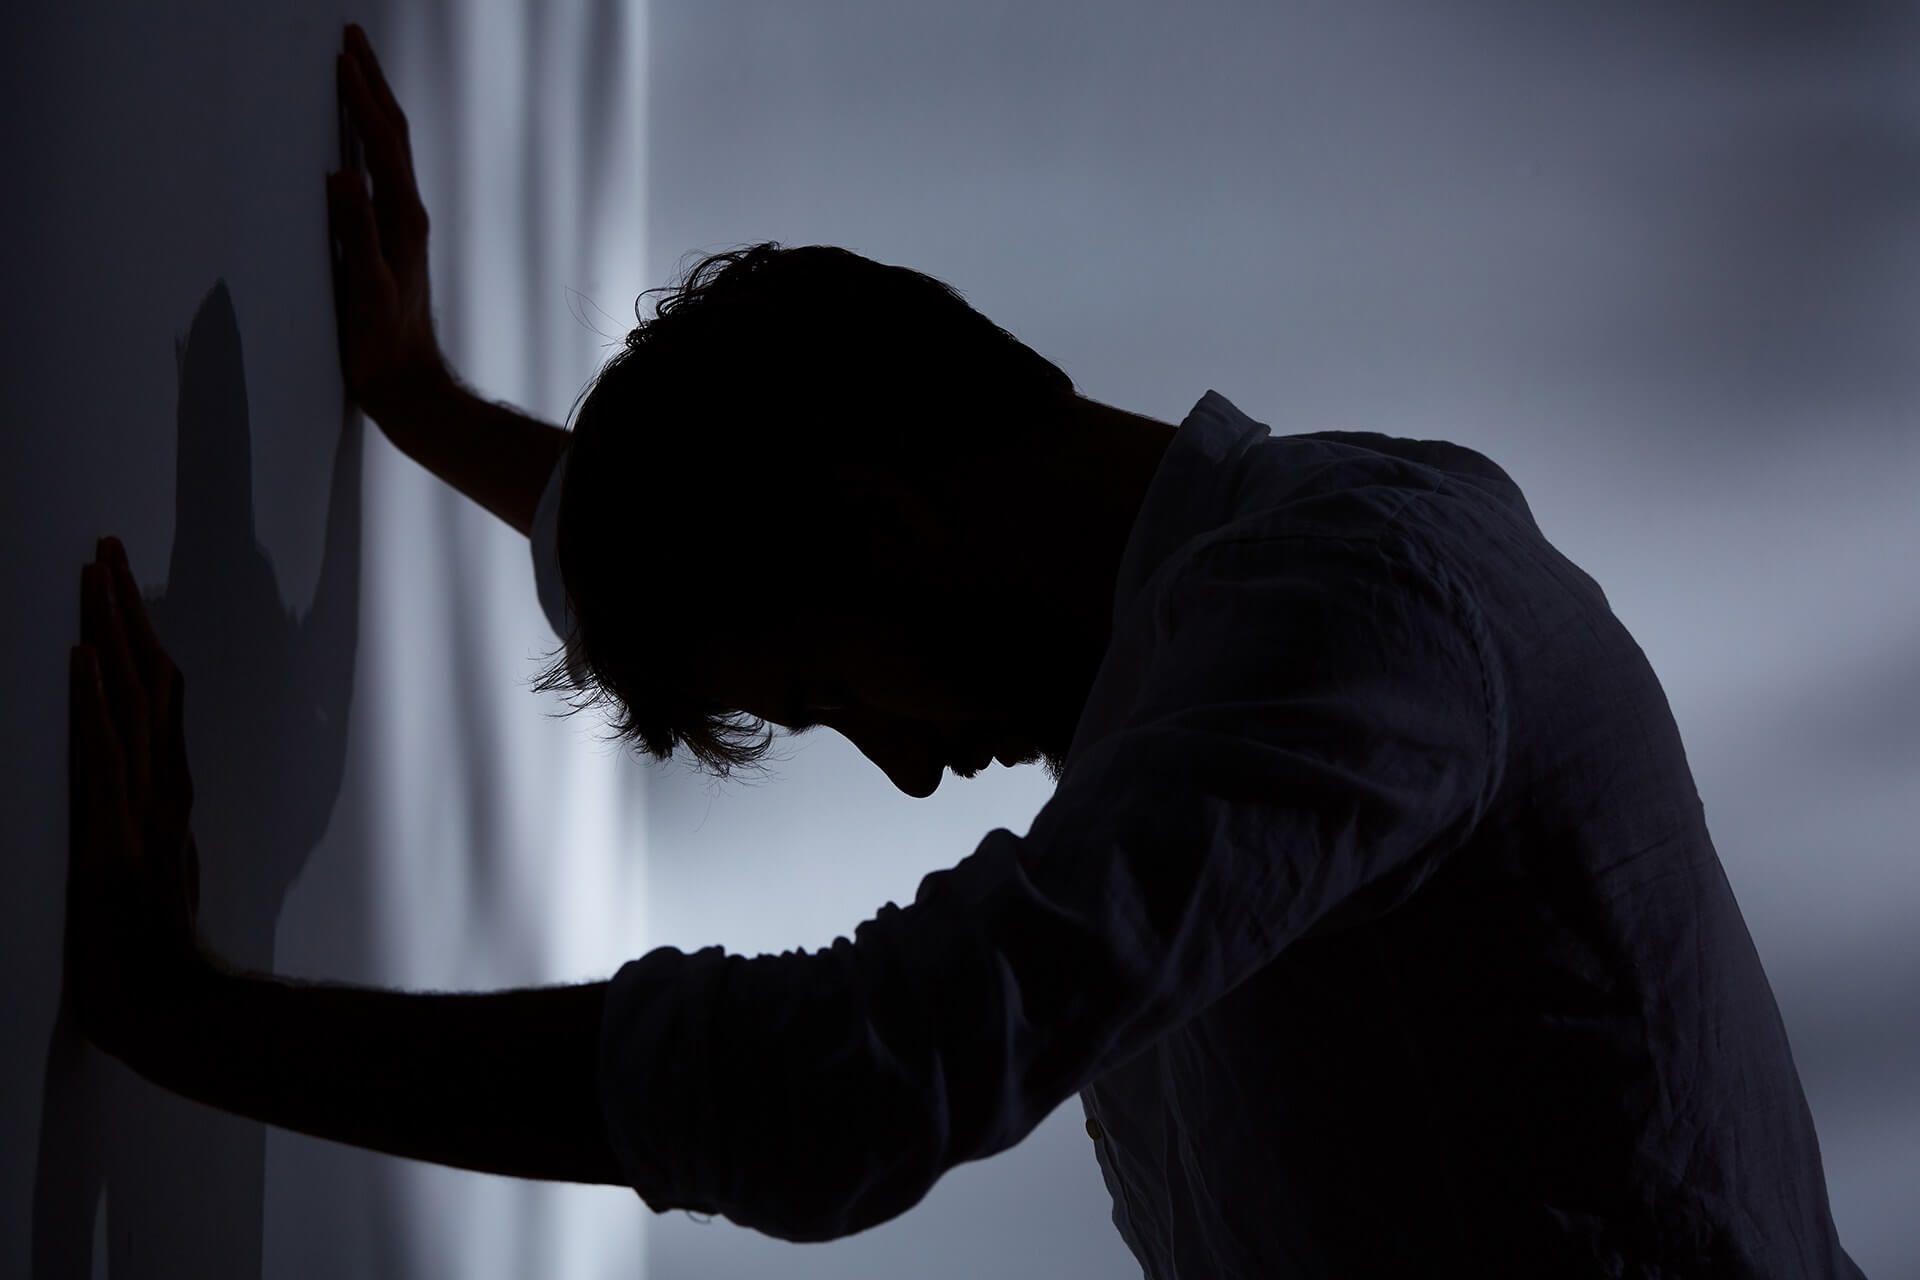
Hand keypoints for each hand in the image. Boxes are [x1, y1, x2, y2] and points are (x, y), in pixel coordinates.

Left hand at [68, 536, 213, 1069]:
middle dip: (123, 609)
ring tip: (93, 572)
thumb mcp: (152, 881)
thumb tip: (159, 807)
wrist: (170, 1015)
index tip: (117, 583)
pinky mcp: (114, 833)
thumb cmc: (151, 958)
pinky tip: (81, 658)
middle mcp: (160, 786)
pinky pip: (103, 755)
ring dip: (107, 632)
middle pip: (145, 679)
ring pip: (126, 700)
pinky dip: (92, 703)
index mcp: (165, 793)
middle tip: (104, 545)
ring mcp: (140, 806)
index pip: (152, 697)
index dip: (134, 636)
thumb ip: (158, 837)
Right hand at [327, 22, 449, 421]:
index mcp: (402, 220)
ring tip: (352, 72)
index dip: (363, 97)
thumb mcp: (365, 288)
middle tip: (351, 40)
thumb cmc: (383, 345)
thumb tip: (341, 174)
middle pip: (392, 136)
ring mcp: (400, 228)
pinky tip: (353, 140)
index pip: (383, 143)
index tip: (342, 56)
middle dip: (372, 85)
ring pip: (388, 152)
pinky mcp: (389, 242)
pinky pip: (380, 175)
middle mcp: (406, 216)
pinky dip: (367, 142)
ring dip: (371, 108)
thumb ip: (355, 233)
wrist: (407, 384)